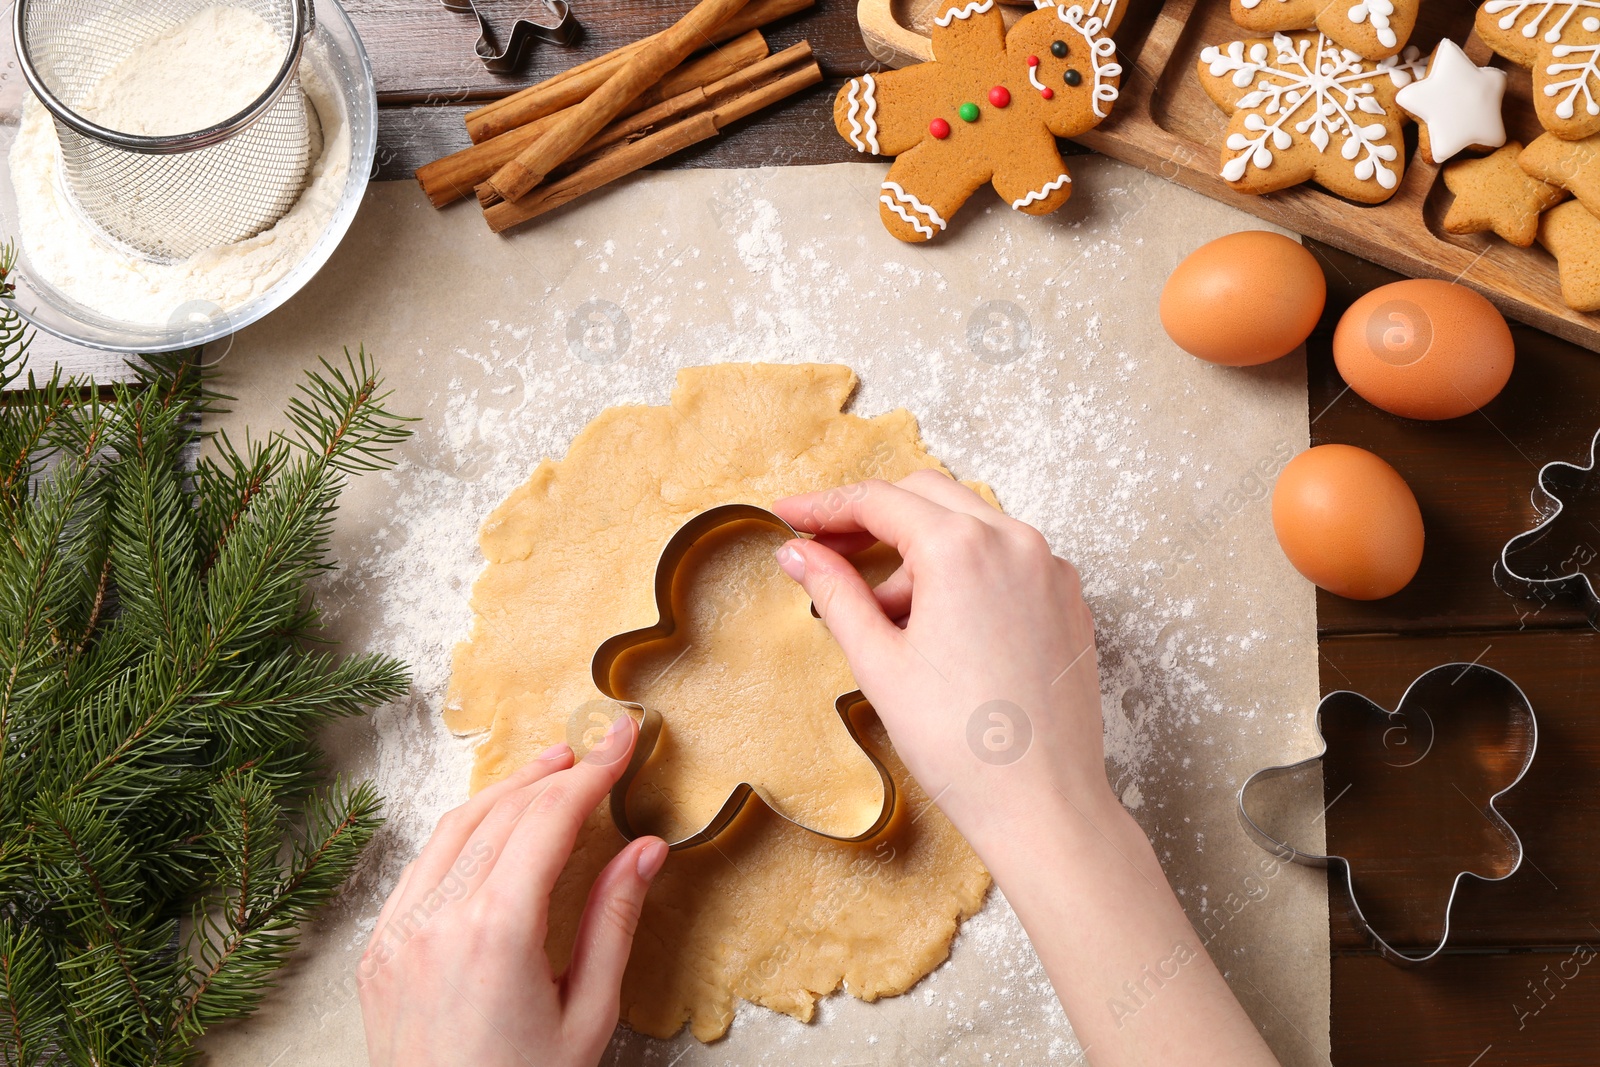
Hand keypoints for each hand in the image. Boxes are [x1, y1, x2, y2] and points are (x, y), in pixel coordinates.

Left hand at [358, 716, 666, 1066]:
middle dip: (553, 773)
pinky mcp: (379, 950)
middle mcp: (437, 920)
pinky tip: (490, 826)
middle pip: (501, 812)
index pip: (547, 820)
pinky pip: (421, 867)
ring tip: (547, 771)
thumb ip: (612, 922)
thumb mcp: (588, 1015)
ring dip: (504, 791)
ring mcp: (398, 933)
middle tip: (593, 748)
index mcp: (495, 932)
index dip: (590, 774)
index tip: (619, 740)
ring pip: (453, 828)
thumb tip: (644, 849)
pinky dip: (461, 832)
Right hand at [772, 470, 1111, 845]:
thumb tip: (798, 551)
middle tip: (824, 552)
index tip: (788, 514)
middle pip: (925, 496)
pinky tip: (935, 623)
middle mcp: (1015, 541)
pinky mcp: (1067, 598)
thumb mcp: (879, 663)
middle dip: (870, 518)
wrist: (1042, 804)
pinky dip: (962, 571)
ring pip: (968, 525)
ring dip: (917, 551)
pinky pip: (1004, 558)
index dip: (824, 506)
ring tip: (884, 615)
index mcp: (963, 548)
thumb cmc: (962, 744)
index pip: (878, 500)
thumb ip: (834, 592)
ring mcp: (1049, 567)